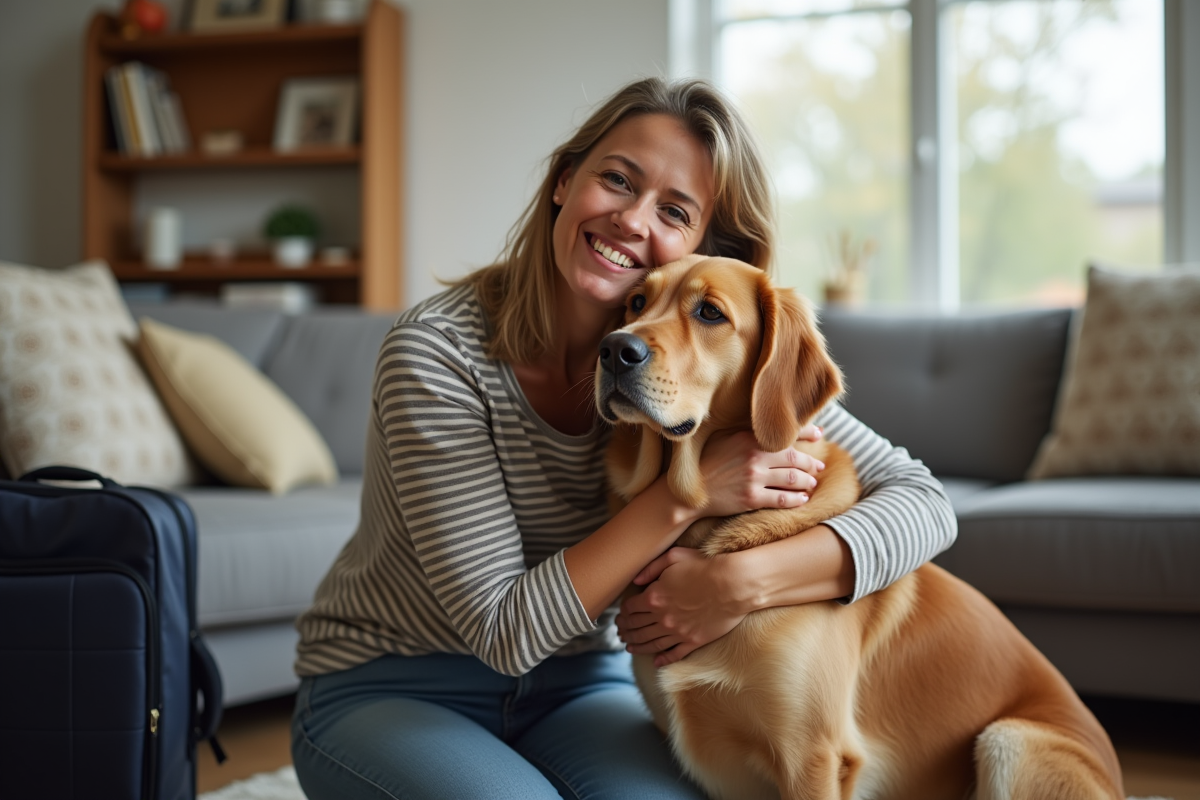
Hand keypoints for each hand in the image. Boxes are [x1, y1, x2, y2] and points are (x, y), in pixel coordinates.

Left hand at [616, 547, 747, 666]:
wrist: (733, 584)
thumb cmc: (705, 566)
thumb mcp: (674, 557)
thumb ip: (651, 568)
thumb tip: (635, 581)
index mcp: (654, 597)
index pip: (630, 609)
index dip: (623, 614)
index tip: (621, 616)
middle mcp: (662, 618)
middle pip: (637, 628)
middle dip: (626, 631)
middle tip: (620, 634)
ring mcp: (677, 632)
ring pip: (651, 643)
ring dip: (637, 646)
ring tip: (630, 648)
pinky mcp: (693, 641)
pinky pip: (674, 654)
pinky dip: (663, 660)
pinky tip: (656, 663)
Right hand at [696, 424, 826, 518]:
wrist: (688, 492)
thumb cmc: (706, 462)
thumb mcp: (724, 437)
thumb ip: (747, 429)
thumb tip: (770, 424)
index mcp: (748, 437)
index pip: (786, 432)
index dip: (808, 432)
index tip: (819, 434)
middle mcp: (754, 456)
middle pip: (795, 457)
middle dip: (812, 462)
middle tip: (819, 465)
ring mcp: (754, 478)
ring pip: (794, 479)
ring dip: (808, 481)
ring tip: (812, 482)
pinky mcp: (752, 498)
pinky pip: (783, 499)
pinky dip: (797, 499)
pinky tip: (802, 499)